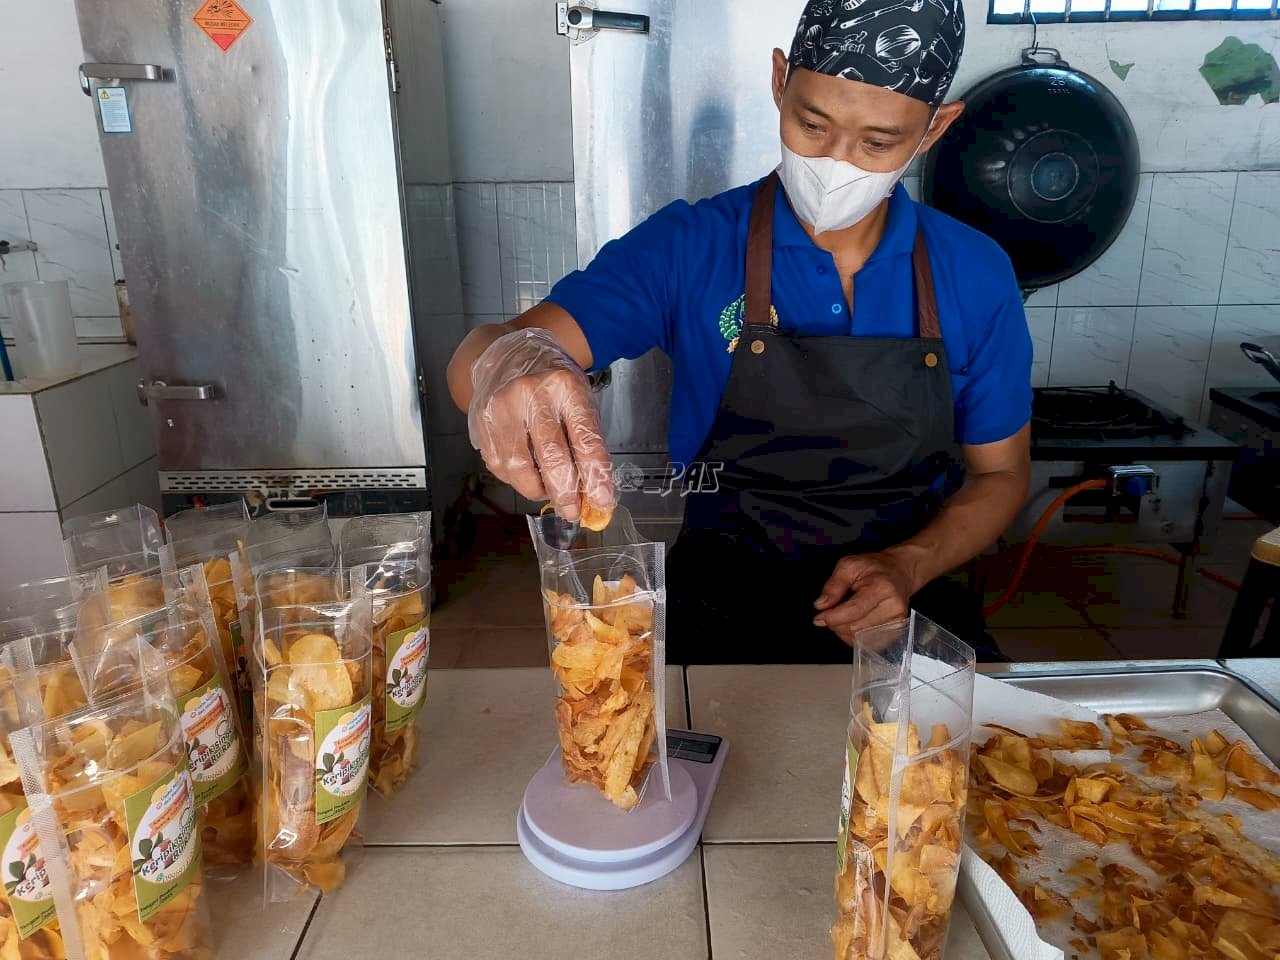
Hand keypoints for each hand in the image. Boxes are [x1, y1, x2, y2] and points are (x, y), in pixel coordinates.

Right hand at [467, 328, 613, 519]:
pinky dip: (515, 479)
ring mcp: (503, 407)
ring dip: (537, 490)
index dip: (596, 475)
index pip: (586, 439)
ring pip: (520, 468)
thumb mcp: (578, 398)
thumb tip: (594, 491)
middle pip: (552, 457)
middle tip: (572, 511)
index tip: (603, 501)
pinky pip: (499, 465)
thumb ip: (586, 441)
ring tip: (547, 491)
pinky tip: (525, 474)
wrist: (508, 353)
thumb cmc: (550, 381)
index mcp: (567, 387)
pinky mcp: (482, 421)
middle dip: (566, 493)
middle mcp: (533, 394)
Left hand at [813, 550, 921, 646]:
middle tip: (830, 613)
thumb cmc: (874, 567)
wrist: (900, 572)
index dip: (833, 617)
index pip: (854, 610)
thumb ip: (834, 585)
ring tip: (842, 615)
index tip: (819, 617)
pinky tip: (851, 623)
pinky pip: (868, 644)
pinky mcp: (896, 632)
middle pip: (856, 627)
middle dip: (836, 623)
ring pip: (860, 638)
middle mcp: (893, 607)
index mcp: (882, 588)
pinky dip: (854, 637)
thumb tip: (821, 605)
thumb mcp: (849, 565)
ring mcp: (897, 622)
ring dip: (844, 631)